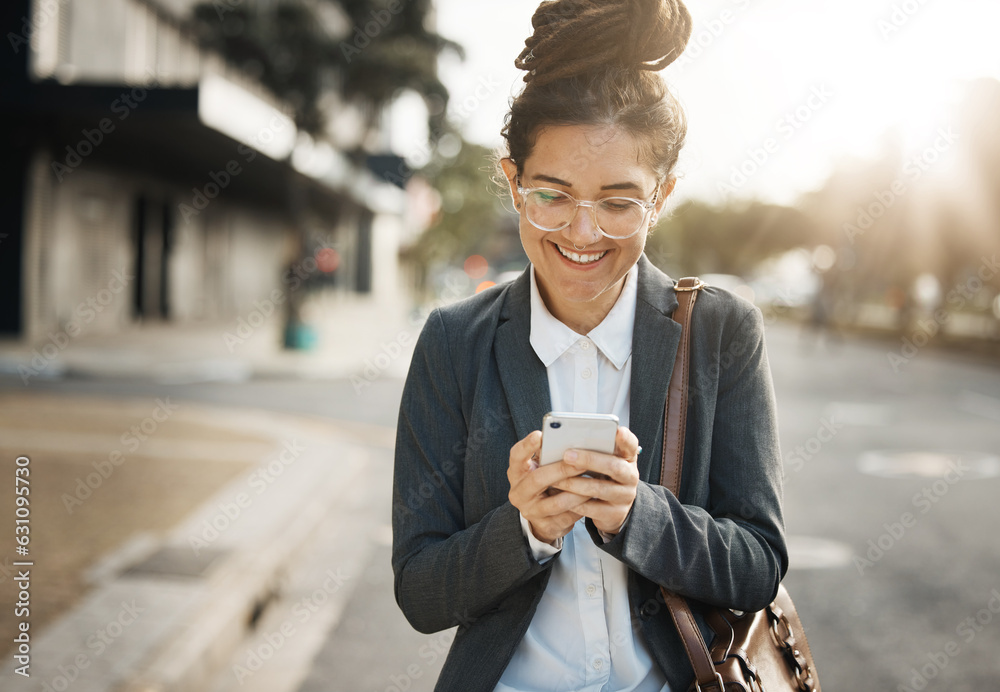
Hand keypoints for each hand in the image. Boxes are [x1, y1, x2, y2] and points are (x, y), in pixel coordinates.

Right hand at [507, 430, 589, 544]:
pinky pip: (566, 517)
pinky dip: (581, 507)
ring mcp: (530, 511)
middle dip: (561, 470)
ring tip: (594, 482)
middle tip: (582, 462)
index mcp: (517, 472)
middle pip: (537, 479)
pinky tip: (593, 499)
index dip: (527, 446)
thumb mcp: (541, 468)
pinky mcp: (545, 525)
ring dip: (577, 492)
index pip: (516, 456)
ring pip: (555, 502)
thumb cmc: (546, 483)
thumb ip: (549, 457)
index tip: (540, 435)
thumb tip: (571, 441)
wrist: (542, 517)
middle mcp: (519, 492)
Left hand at [549, 426, 639, 535]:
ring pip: (599, 489)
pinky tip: (560, 497)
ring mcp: (625, 497)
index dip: (625, 438)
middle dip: (589, 460)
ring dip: (574, 483)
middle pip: (614, 466)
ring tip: (555, 479)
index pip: (631, 445)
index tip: (617, 430)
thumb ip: (594, 449)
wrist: (613, 508)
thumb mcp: (604, 460)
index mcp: (628, 458)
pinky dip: (574, 502)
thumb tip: (565, 439)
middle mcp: (630, 476)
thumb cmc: (603, 476)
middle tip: (567, 455)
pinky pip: (592, 508)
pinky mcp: (615, 514)